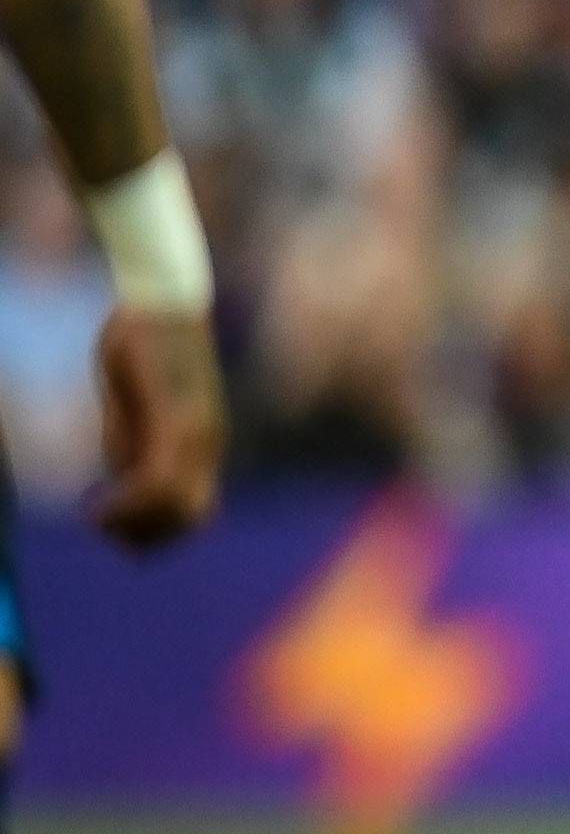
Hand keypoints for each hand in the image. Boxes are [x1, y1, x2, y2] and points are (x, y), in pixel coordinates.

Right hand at [87, 305, 226, 551]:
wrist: (161, 297)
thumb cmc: (144, 342)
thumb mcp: (132, 403)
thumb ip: (131, 440)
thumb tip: (124, 479)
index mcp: (202, 441)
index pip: (193, 512)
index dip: (155, 533)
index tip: (113, 528)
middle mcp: (207, 441)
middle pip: (188, 518)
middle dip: (145, 537)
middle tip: (104, 527)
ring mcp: (197, 429)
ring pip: (177, 505)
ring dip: (134, 524)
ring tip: (98, 516)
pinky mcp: (177, 415)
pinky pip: (161, 476)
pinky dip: (130, 502)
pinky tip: (98, 502)